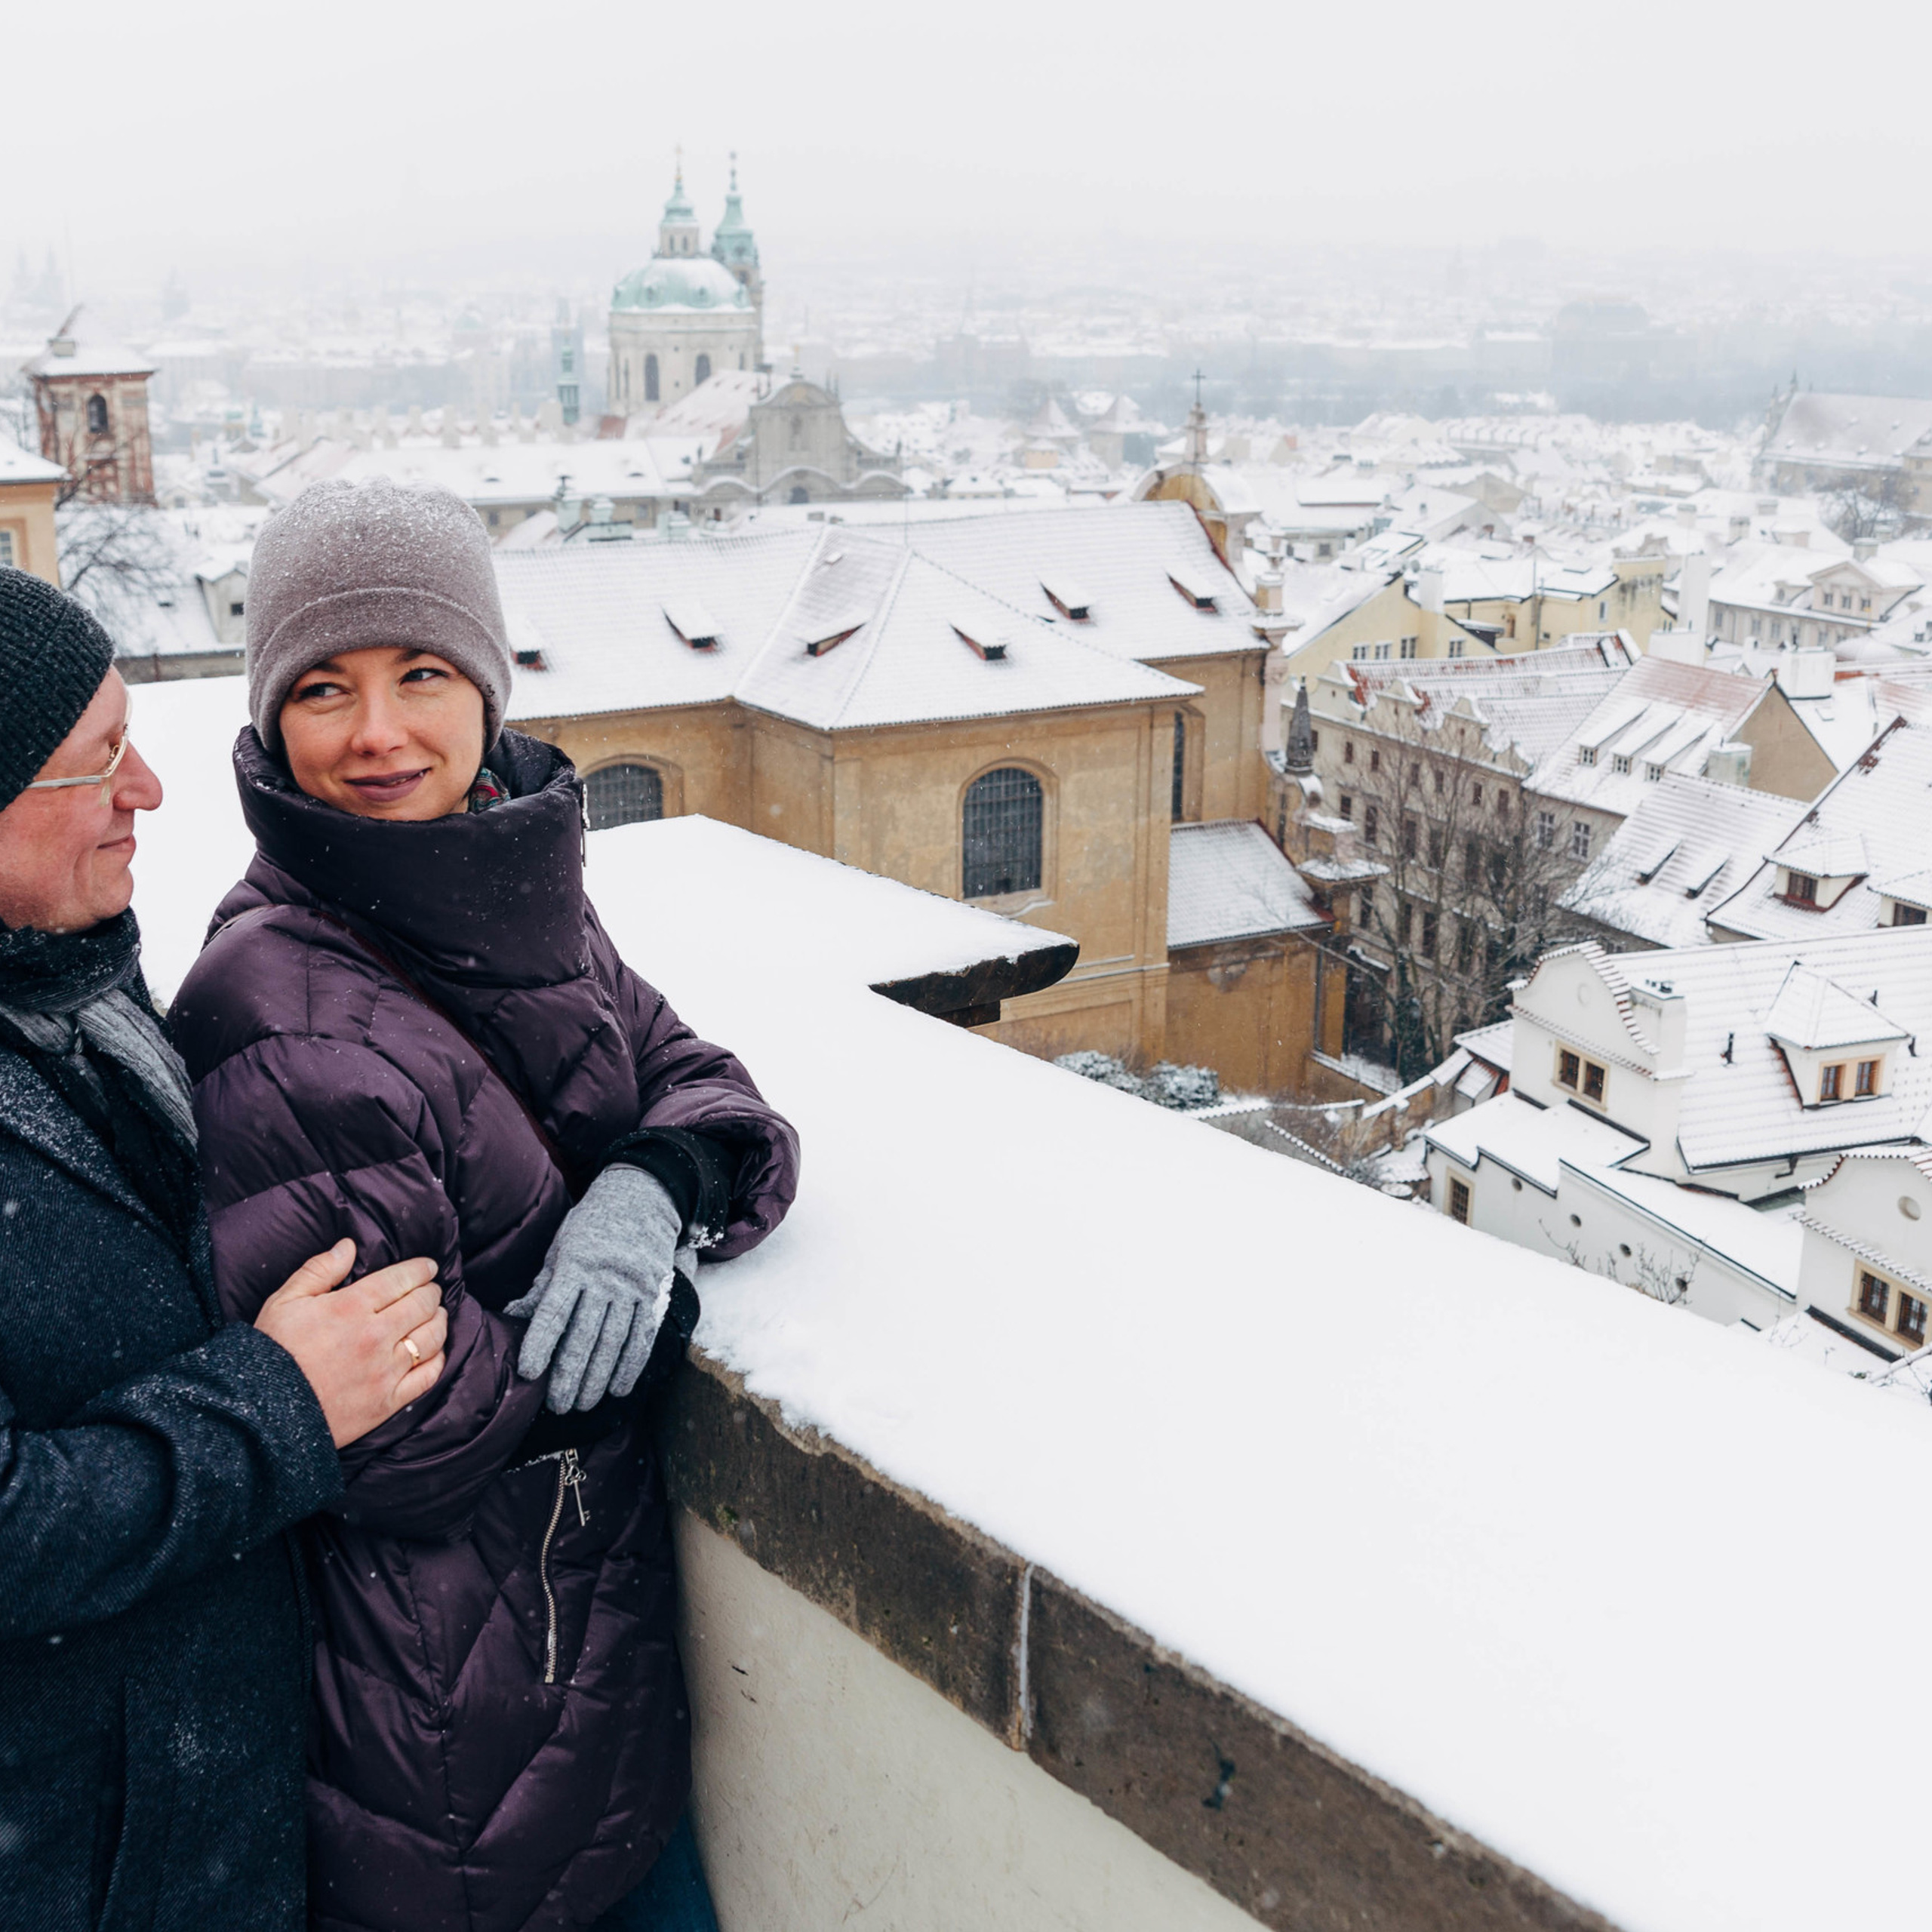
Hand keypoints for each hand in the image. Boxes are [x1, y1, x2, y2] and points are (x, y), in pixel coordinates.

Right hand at [255, 1240, 446, 1447]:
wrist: (264, 1415)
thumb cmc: (272, 1353)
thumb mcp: (285, 1302)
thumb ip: (319, 1269)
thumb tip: (348, 1245)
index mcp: (351, 1307)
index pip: (401, 1279)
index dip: (420, 1270)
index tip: (428, 1267)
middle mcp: (375, 1336)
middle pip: (422, 1305)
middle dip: (431, 1292)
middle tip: (431, 1289)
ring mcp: (385, 1371)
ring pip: (431, 1337)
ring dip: (439, 1321)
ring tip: (436, 1314)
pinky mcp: (388, 1401)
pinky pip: (428, 1376)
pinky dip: (438, 1358)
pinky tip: (434, 1350)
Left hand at [506, 1165, 679, 1412]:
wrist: (643, 1197)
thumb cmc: (591, 1226)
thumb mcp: (561, 1247)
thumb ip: (543, 1285)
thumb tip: (514, 1316)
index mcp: (576, 1263)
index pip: (555, 1310)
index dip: (540, 1343)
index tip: (529, 1371)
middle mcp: (607, 1277)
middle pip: (585, 1334)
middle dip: (570, 1374)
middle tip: (557, 1405)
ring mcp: (634, 1286)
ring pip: (615, 1341)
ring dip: (598, 1378)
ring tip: (583, 1404)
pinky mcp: (655, 1293)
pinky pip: (643, 1335)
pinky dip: (631, 1365)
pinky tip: (619, 1388)